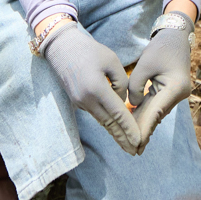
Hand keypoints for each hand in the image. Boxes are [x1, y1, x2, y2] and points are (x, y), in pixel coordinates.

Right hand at [41, 21, 142, 154]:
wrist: (61, 47)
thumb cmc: (89, 50)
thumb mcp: (111, 60)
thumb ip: (122, 82)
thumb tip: (123, 100)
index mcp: (96, 88)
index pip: (117, 113)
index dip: (129, 128)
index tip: (139, 140)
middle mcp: (86, 100)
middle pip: (109, 124)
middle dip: (123, 139)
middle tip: (136, 151)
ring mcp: (80, 102)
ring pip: (102, 121)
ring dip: (115, 134)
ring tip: (128, 145)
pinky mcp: (77, 101)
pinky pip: (96, 114)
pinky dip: (107, 123)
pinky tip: (116, 129)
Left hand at [126, 16, 193, 143]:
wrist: (176, 37)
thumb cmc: (161, 47)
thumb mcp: (145, 64)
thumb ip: (135, 85)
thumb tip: (132, 105)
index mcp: (175, 87)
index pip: (156, 112)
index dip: (145, 128)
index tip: (135, 143)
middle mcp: (178, 94)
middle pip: (156, 116)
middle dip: (143, 132)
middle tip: (131, 150)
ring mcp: (175, 94)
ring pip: (155, 113)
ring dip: (143, 125)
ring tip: (131, 143)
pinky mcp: (169, 92)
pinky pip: (155, 106)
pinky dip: (145, 115)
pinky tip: (135, 125)